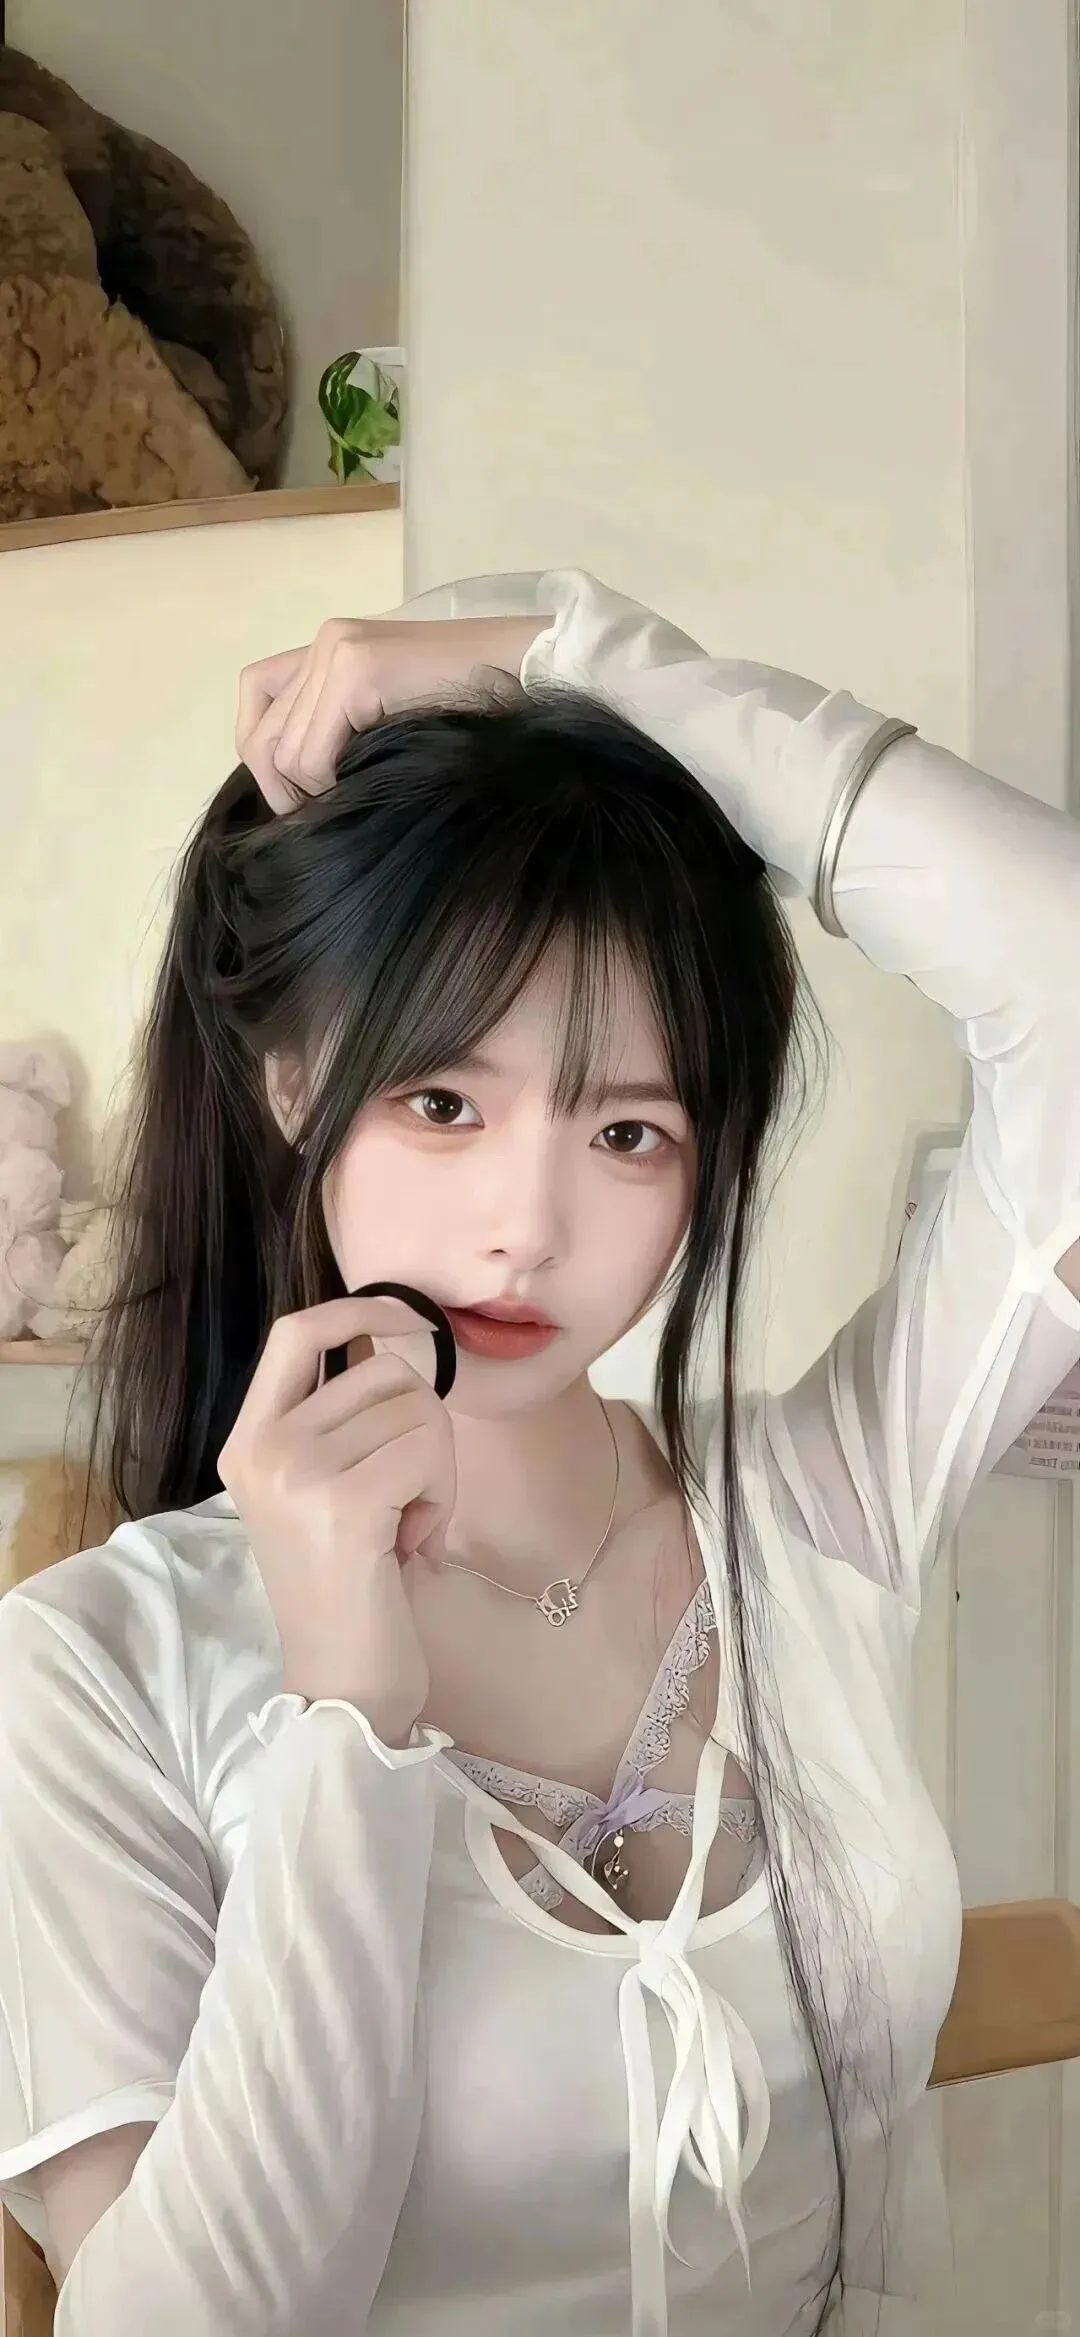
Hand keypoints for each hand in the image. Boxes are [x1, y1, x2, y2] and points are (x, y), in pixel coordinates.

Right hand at [218, 1295, 455, 1744]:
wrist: (345, 1685)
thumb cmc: (351, 1586)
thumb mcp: (324, 1485)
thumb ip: (342, 1415)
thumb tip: (393, 1331)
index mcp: (247, 1440)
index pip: (298, 1332)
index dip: (361, 1308)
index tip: (410, 1319)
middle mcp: (262, 1449)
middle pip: (385, 1370)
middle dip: (422, 1427)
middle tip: (403, 1500)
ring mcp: (297, 1474)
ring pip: (419, 1410)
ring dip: (434, 1469)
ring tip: (402, 1526)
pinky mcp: (344, 1505)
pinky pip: (430, 1454)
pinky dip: (440, 1499)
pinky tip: (411, 1546)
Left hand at [236, 612, 546, 810]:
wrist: (531, 675)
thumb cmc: (478, 709)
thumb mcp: (393, 717)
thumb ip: (342, 730)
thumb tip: (294, 790)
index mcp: (330, 647)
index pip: (256, 708)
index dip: (268, 764)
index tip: (306, 798)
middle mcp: (325, 640)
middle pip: (258, 736)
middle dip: (283, 790)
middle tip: (323, 816)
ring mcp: (337, 651)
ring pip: (279, 752)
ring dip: (310, 792)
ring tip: (352, 801)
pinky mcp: (355, 672)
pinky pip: (309, 757)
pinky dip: (328, 787)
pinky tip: (368, 787)